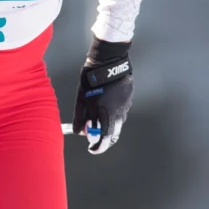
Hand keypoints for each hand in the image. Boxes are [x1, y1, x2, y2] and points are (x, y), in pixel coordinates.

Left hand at [72, 37, 133, 154]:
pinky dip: (113, 113)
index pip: (105, 139)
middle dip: (104, 138)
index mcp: (107, 115)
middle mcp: (119, 113)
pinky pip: (121, 111)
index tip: (91, 148)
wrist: (109, 61)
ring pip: (118, 122)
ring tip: (97, 115)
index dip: (98, 147)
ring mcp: (126, 106)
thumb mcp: (82, 99)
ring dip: (108, 124)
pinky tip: (105, 103)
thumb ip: (80, 117)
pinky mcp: (129, 98)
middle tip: (93, 136)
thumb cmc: (91, 80)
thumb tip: (79, 131)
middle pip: (113, 134)